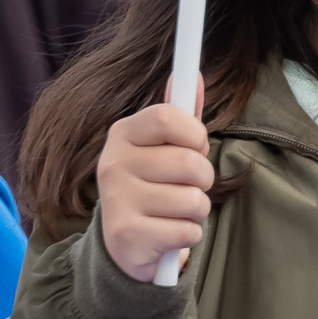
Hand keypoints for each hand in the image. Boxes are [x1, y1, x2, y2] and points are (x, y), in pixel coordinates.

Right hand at [96, 102, 214, 282]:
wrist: (125, 243)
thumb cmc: (154, 185)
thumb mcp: (164, 146)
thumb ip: (181, 113)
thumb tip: (192, 75)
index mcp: (123, 134)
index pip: (169, 117)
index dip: (195, 135)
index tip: (195, 147)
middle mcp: (113, 163)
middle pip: (189, 163)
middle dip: (204, 179)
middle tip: (188, 186)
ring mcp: (116, 200)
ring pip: (193, 200)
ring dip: (197, 210)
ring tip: (176, 211)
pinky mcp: (127, 235)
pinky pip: (187, 231)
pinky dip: (189, 234)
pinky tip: (168, 232)